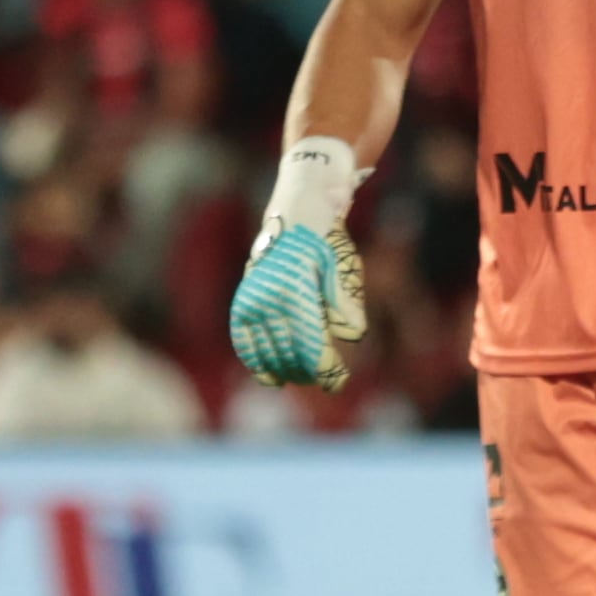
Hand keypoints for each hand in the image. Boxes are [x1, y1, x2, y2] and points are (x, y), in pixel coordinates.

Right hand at [231, 220, 367, 391]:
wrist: (295, 214)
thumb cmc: (327, 242)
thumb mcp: (344, 268)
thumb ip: (347, 304)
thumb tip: (353, 335)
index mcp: (295, 293)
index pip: (312, 348)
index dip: (326, 371)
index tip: (338, 382)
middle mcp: (268, 300)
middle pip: (291, 355)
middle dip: (310, 373)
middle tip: (329, 381)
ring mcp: (251, 302)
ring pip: (268, 353)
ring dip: (287, 371)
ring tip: (305, 377)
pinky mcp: (242, 303)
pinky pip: (245, 342)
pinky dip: (257, 362)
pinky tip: (271, 378)